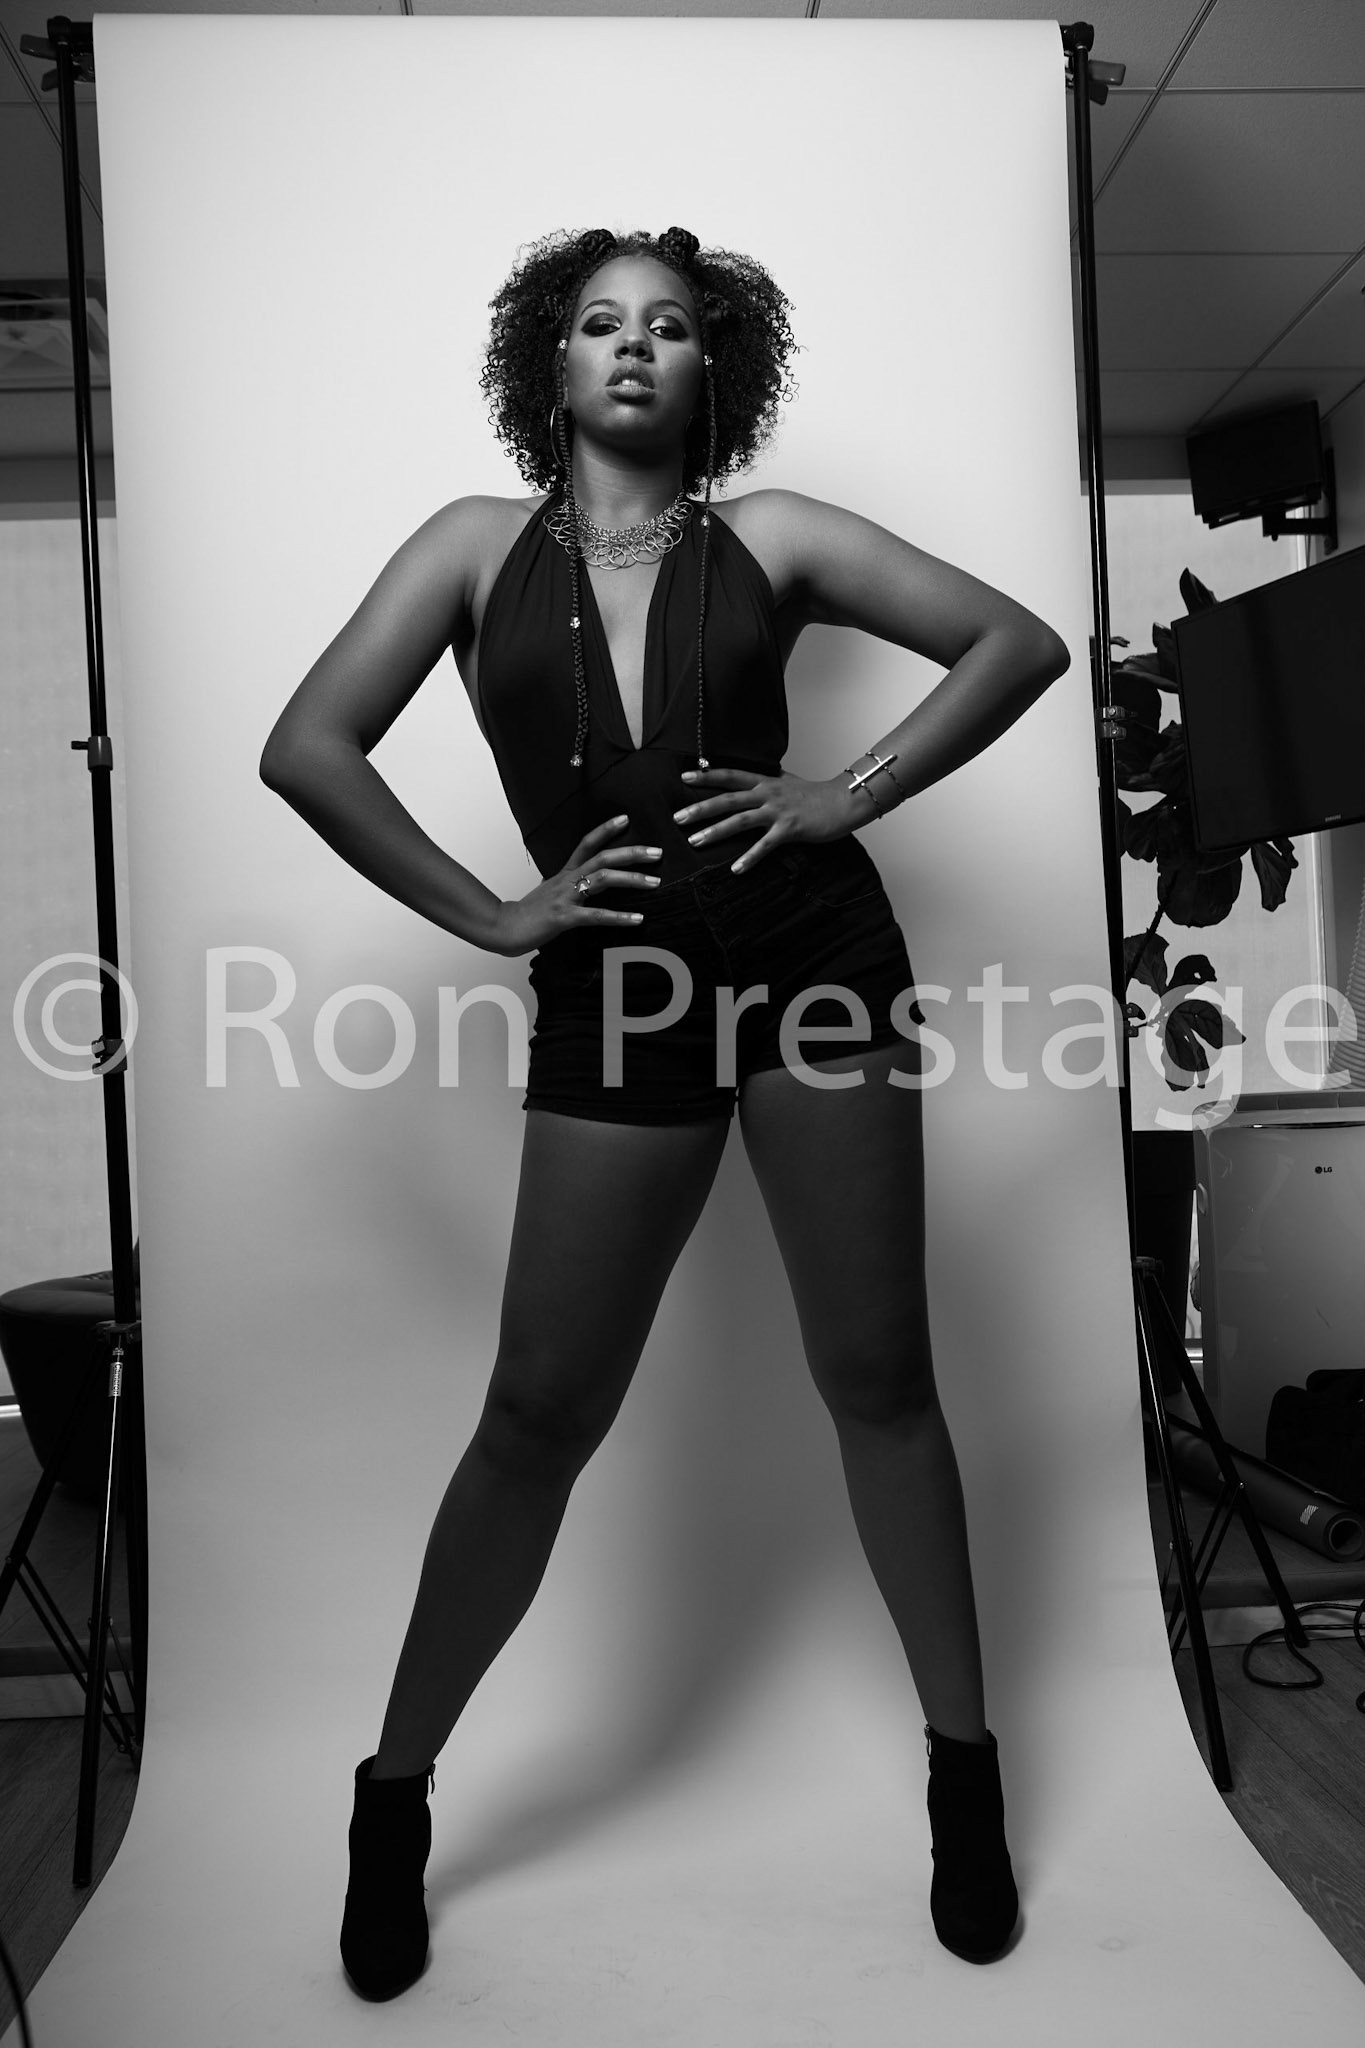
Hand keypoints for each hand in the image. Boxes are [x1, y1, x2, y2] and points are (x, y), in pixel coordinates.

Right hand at [491, 815, 660, 954]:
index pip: (587, 843)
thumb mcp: (552, 892)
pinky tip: (637, 919)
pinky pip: (596, 915)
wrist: (504, 927)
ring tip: (655, 882)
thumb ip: (569, 885)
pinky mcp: (565, 917)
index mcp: (565, 872)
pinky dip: (619, 917)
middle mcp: (567, 880)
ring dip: (632, 879)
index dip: (606, 829)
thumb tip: (584, 884)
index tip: (626, 819)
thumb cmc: (529, 912)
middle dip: (632, 853)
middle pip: (602, 857)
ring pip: (602, 879)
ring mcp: (566, 897)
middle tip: (657, 853)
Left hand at [672, 767, 873, 870]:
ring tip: (696, 841)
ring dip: (716, 831)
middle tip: (678, 818)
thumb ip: (768, 779)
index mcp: (765, 781)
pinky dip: (750, 857)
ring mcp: (778, 811)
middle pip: (728, 799)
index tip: (685, 777)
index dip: (707, 776)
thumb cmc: (816, 795)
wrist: (844, 802)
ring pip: (740, 820)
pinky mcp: (790, 829)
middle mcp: (767, 793)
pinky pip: (765, 845)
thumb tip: (753, 776)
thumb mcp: (788, 781)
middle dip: (701, 808)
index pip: (730, 775)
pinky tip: (736, 869)